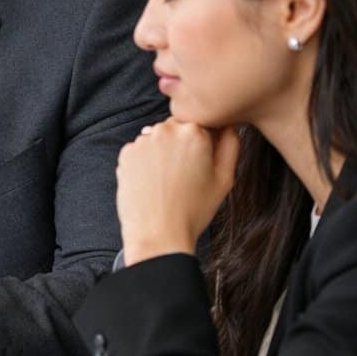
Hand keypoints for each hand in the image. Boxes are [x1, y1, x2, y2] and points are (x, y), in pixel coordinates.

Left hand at [117, 118, 239, 264]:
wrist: (158, 233)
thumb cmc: (194, 210)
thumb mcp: (225, 178)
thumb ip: (230, 144)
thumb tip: (228, 124)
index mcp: (195, 132)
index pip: (203, 122)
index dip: (205, 140)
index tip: (203, 159)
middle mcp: (166, 130)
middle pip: (178, 127)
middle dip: (183, 144)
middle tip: (186, 173)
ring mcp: (142, 141)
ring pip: (158, 138)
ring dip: (163, 151)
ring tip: (169, 180)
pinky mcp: (125, 154)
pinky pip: (140, 150)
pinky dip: (146, 161)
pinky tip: (153, 182)